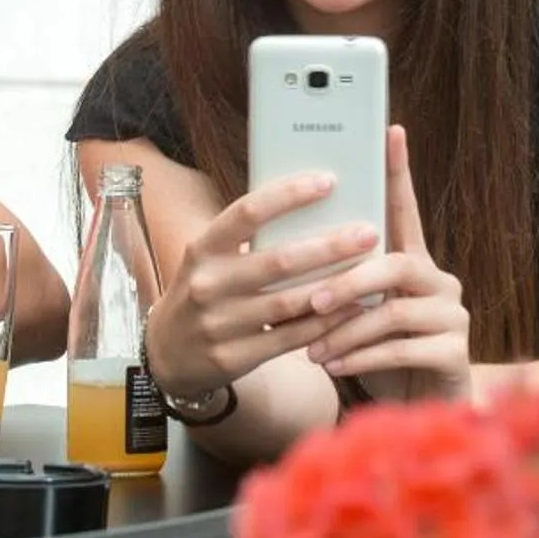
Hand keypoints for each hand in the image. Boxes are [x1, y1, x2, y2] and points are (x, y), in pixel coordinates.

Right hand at [143, 174, 380, 400]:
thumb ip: (248, 237)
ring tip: (373, 270)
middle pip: (279, 260)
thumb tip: (311, 205)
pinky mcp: (234, 357)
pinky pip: (290, 338)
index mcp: (203, 248)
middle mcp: (209, 284)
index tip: (329, 180)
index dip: (288, 195)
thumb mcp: (210, 258)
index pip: (247, 212)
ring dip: (336, 286)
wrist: (166, 354)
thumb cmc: (205, 291)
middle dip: (330, 245)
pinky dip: (326, 323)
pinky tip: (354, 309)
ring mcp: (220, 324)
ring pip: (290, 302)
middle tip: (370, 232)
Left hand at [301, 126, 471, 401]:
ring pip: (394, 311)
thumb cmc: (376, 354)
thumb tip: (274, 254)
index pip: (405, 210)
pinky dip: (361, 358)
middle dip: (349, 280)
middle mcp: (438, 281)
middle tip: (313, 299)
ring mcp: (452, 315)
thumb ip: (334, 283)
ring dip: (346, 330)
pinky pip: (402, 349)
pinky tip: (332, 367)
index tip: (390, 131)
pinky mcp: (455, 352)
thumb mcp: (353, 315)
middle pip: (395, 263)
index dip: (398, 171)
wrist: (420, 411)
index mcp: (412, 262)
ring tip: (311, 348)